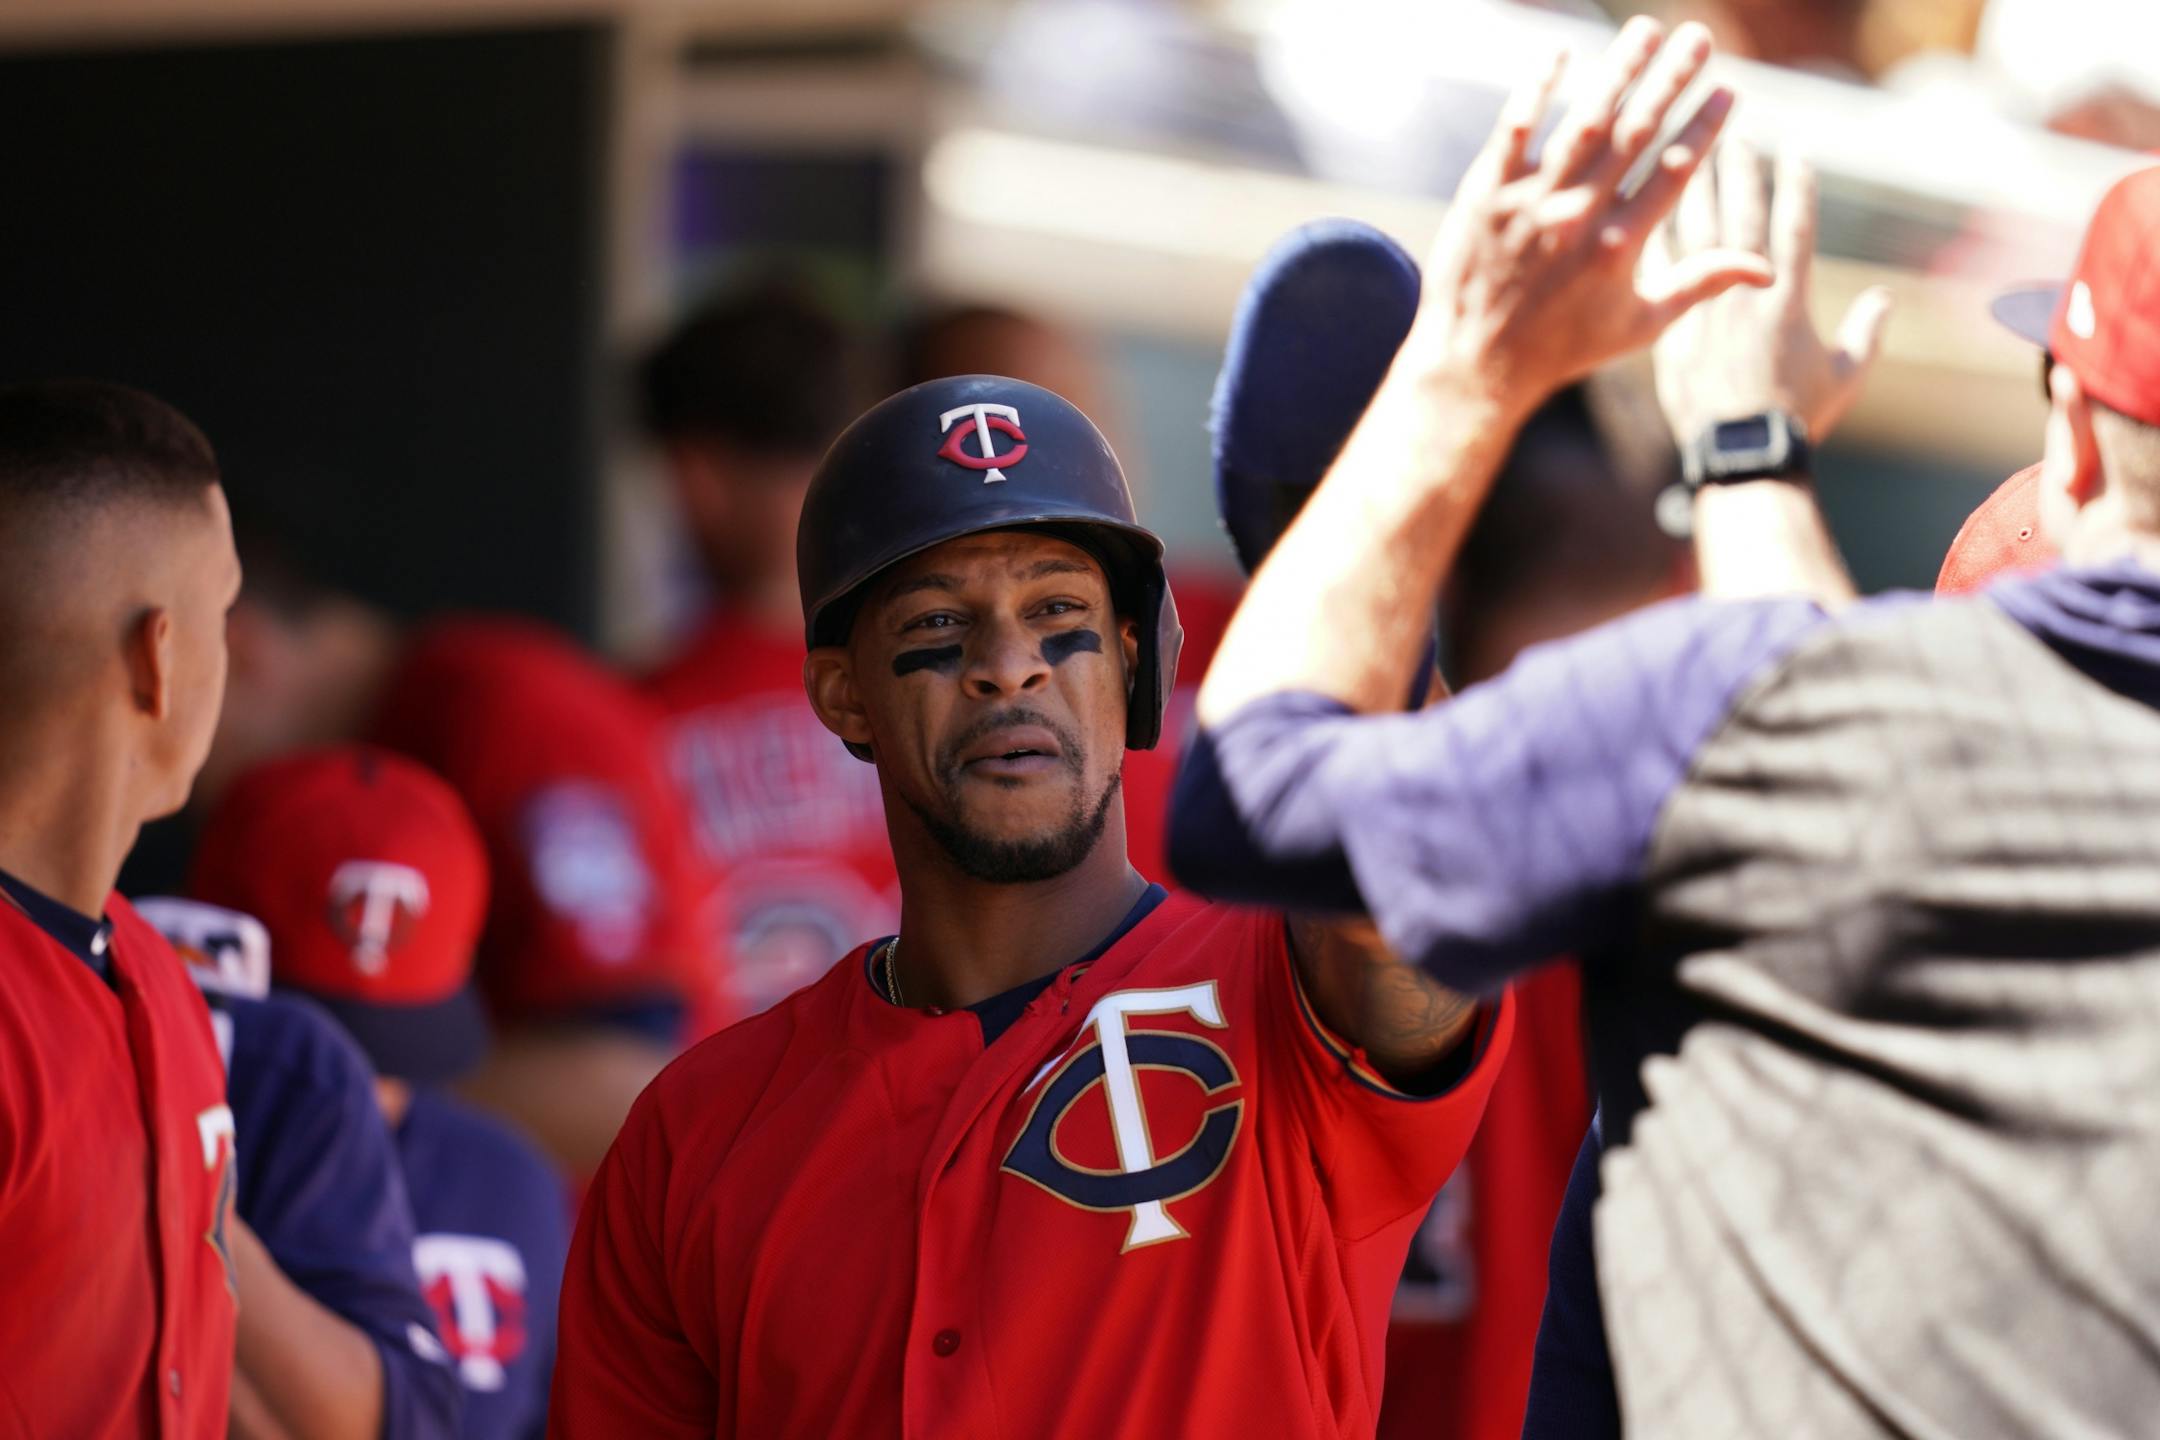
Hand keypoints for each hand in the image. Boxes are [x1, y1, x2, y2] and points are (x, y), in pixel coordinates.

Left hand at [1400, 17, 1771, 423]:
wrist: (1476, 363)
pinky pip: (1515, 130)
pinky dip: (1537, 89)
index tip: (1727, 89)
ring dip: (1618, 70)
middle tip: (1698, 37)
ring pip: (1583, 122)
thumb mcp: (1640, 325)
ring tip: (1645, 31)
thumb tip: (1767, 267)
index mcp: (1620, 247)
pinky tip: (1560, 52)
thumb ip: (1701, 284)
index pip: (1673, 171)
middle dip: (1671, 80)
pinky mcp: (1486, 195)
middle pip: (1635, 134)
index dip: (1703, 126)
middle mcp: (1577, 219)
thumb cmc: (1564, 348)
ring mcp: (1530, 203)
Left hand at [1648, 140, 1892, 447]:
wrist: (1740, 456)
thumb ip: (1867, 333)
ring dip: (1695, 194)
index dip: (1797, 188)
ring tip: (1690, 159)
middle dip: (1741, 173)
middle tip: (1735, 135)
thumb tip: (1885, 299)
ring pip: (1696, 239)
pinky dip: (1658, 241)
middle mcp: (1743, 296)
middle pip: (1741, 219)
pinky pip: (1660, 277)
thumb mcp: (1845, 376)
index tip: (1795, 154)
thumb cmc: (1798, 419)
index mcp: (1789, 300)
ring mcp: (1703, 311)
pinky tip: (1650, 214)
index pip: (1796, 228)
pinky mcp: (1671, 331)